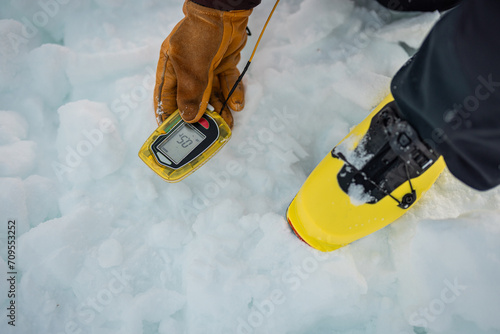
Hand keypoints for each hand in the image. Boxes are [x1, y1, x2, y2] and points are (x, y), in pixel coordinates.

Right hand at [153, 0, 251, 127]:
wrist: (224, 13)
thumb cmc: (199, 35)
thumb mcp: (190, 68)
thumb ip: (190, 94)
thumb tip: (188, 117)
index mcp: (171, 70)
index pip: (166, 98)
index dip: (168, 116)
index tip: (173, 133)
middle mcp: (187, 71)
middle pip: (191, 99)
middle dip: (200, 117)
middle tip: (206, 134)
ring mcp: (206, 68)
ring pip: (212, 94)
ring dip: (219, 109)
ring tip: (226, 124)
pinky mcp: (223, 64)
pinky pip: (227, 83)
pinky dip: (232, 94)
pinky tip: (236, 105)